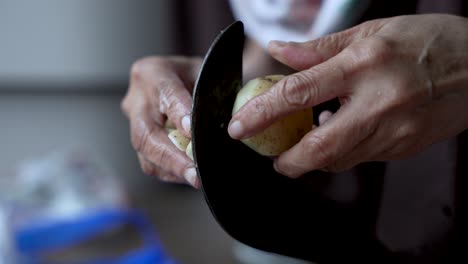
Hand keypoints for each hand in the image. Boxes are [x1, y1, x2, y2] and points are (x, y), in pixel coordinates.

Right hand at [121, 56, 201, 187]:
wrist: (183, 79)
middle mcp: (137, 98)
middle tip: (194, 174)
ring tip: (196, 178)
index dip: (178, 114)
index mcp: (153, 73)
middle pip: (145, 133)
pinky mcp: (139, 140)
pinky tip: (189, 176)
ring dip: (171, 169)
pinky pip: (149, 162)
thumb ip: (207, 97)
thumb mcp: (207, 76)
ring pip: (145, 152)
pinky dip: (171, 172)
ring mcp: (133, 121)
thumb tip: (217, 127)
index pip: (166, 94)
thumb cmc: (198, 76)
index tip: (192, 132)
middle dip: (171, 157)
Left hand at [228, 14, 467, 176]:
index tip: (239, 128)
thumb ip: (319, 48)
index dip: (261, 113)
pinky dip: (341, 152)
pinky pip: (361, 158)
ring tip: (305, 142)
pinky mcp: (404, 148)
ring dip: (313, 158)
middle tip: (274, 159)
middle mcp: (378, 102)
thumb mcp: (370, 31)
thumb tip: (278, 52)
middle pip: (318, 148)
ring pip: (339, 160)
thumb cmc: (427, 41)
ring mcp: (394, 131)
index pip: (298, 92)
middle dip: (287, 161)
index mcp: (364, 64)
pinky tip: (341, 133)